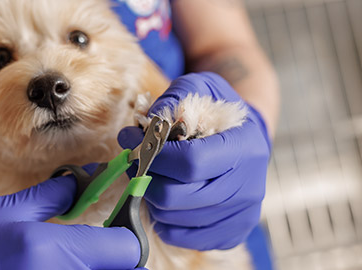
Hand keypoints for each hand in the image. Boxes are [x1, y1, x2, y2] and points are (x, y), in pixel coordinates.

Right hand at [0, 164, 140, 269]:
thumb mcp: (2, 213)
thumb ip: (50, 197)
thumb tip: (80, 183)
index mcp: (53, 251)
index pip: (127, 249)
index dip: (127, 233)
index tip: (120, 222)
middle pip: (120, 268)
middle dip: (115, 253)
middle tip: (102, 237)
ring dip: (98, 264)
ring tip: (77, 250)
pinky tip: (59, 263)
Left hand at [118, 72, 269, 249]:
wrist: (248, 138)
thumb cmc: (220, 112)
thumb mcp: (200, 88)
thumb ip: (170, 100)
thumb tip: (136, 131)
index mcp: (245, 146)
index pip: (191, 162)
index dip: (157, 156)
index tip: (139, 145)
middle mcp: (249, 185)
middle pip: (178, 196)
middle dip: (148, 179)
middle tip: (140, 165)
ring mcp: (243, 213)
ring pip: (175, 219)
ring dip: (153, 199)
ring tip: (155, 179)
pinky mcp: (233, 233)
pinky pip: (184, 238)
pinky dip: (165, 221)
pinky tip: (168, 201)